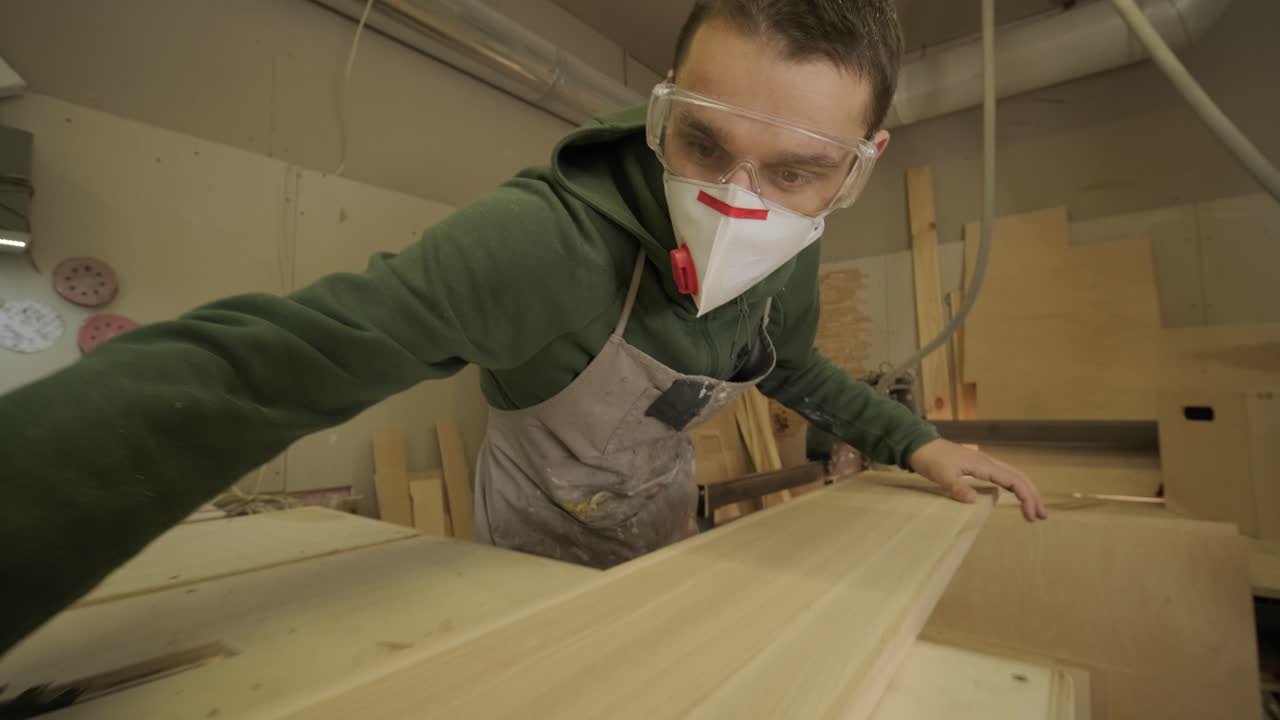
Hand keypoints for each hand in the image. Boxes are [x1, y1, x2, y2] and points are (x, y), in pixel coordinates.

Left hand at [908, 439, 1046, 521]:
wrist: (918, 444)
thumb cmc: (930, 459)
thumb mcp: (941, 475)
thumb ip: (957, 487)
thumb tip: (975, 501)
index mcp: (983, 464)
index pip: (1013, 480)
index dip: (1026, 497)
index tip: (1031, 515)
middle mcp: (988, 462)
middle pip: (1018, 477)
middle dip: (1033, 495)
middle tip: (1042, 516)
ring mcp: (984, 463)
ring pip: (1012, 475)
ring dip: (1025, 490)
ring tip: (1035, 508)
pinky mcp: (977, 465)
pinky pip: (1002, 475)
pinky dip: (1014, 485)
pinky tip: (1015, 494)